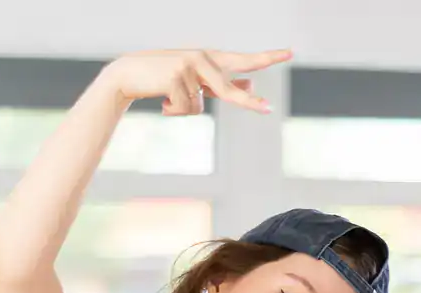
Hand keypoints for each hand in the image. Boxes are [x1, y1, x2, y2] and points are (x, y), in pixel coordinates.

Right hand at [103, 48, 285, 115]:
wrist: (130, 74)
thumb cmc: (166, 79)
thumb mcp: (197, 81)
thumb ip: (223, 84)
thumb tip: (251, 87)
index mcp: (211, 58)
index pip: (244, 59)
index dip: (267, 58)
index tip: (290, 53)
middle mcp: (203, 59)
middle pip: (229, 91)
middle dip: (247, 103)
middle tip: (268, 110)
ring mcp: (190, 67)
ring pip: (199, 107)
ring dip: (183, 109)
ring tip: (168, 97)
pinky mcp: (176, 78)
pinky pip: (184, 109)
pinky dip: (172, 111)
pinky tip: (161, 99)